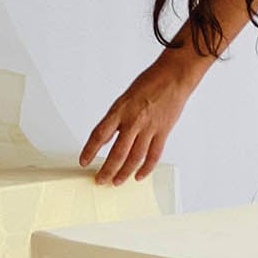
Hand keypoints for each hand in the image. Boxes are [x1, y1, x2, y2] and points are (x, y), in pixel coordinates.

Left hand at [81, 50, 205, 185]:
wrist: (173, 76)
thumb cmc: (149, 83)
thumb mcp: (124, 98)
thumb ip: (114, 119)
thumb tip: (103, 138)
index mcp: (120, 110)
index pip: (100, 134)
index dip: (90, 150)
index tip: (83, 161)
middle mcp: (134, 120)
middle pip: (117, 152)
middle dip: (107, 169)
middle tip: (100, 180)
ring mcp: (150, 128)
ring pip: (135, 157)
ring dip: (124, 172)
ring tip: (117, 181)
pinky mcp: (163, 132)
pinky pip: (153, 155)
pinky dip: (146, 168)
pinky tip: (139, 175)